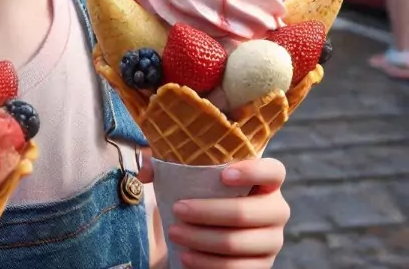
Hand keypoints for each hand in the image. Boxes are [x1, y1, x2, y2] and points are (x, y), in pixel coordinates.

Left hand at [168, 158, 289, 267]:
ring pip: (237, 243)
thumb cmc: (202, 191)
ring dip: (202, 240)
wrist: (210, 226)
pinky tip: (187, 257)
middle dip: (208, 212)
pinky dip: (208, 264)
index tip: (223, 174)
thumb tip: (146, 172)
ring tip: (174, 233)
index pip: (273, 171)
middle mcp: (276, 210)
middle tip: (178, 209)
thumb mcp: (189, 173)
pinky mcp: (262, 266)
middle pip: (247, 212)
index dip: (253, 172)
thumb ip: (166, 164)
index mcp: (267, 180)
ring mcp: (272, 241)